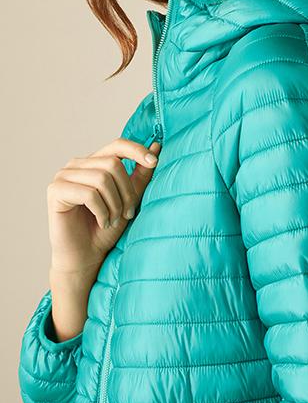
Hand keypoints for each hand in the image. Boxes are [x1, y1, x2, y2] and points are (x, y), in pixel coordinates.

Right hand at [47, 138, 160, 274]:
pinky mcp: (55, 191)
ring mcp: (64, 176)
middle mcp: (77, 165)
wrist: (86, 257)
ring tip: (114, 220)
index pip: (117, 144)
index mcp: (94, 162)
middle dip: (127, 191)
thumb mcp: (129, 198)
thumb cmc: (106, 228)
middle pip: (113, 164)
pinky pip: (89, 194)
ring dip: (114, 204)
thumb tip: (156, 147)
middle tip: (128, 213)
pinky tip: (102, 222)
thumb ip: (140, 174)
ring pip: (102, 178)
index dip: (137, 150)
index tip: (155, 163)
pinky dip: (101, 211)